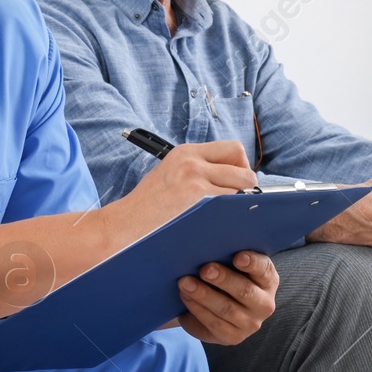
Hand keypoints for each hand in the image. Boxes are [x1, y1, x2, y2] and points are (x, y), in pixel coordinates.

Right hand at [117, 141, 256, 238]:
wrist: (125, 224)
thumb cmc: (146, 207)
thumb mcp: (169, 175)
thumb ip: (196, 171)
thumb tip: (228, 179)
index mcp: (185, 152)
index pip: (231, 148)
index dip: (240, 165)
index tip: (236, 181)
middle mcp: (191, 158)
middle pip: (240, 160)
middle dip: (246, 179)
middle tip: (238, 197)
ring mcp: (194, 175)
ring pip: (241, 181)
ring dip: (240, 198)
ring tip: (228, 211)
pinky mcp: (196, 193)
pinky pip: (231, 199)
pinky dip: (233, 210)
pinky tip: (223, 219)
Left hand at [176, 250, 277, 344]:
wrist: (216, 309)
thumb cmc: (225, 279)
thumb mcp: (231, 267)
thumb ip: (227, 256)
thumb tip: (208, 244)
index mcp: (268, 280)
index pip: (265, 270)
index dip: (252, 263)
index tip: (237, 257)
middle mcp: (264, 304)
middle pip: (245, 291)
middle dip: (223, 279)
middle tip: (204, 269)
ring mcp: (251, 323)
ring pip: (226, 308)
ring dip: (203, 294)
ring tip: (185, 282)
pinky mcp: (233, 337)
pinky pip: (214, 323)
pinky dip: (197, 308)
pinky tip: (185, 296)